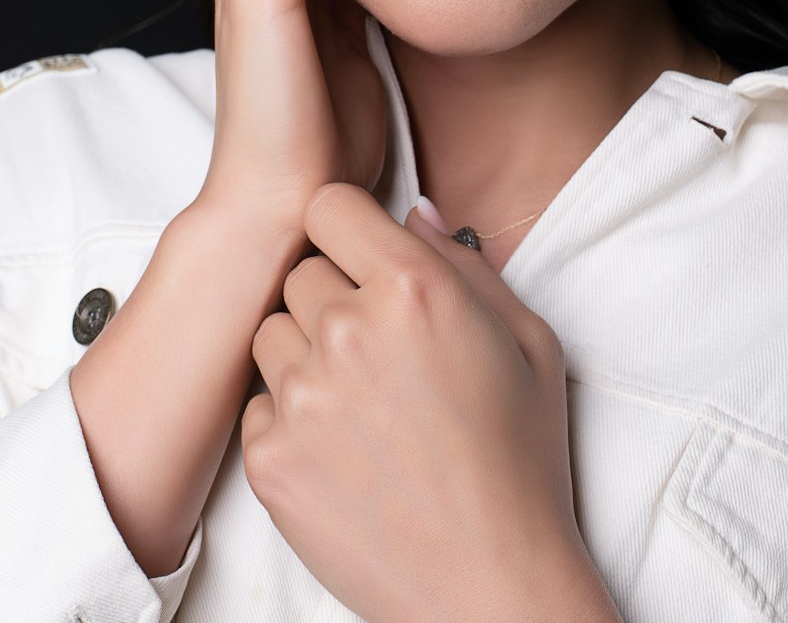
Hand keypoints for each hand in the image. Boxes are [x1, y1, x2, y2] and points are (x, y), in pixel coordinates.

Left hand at [240, 183, 604, 622]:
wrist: (491, 583)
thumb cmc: (519, 462)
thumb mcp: (529, 340)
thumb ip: (465, 261)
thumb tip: (415, 213)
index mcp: (415, 288)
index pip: (328, 204)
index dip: (346, 228)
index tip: (362, 255)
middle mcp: (348, 329)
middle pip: (300, 271)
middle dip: (333, 296)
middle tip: (380, 348)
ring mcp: (302, 395)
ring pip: (271, 332)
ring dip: (306, 353)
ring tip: (362, 402)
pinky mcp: (269, 458)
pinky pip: (259, 402)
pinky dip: (291, 417)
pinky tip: (345, 448)